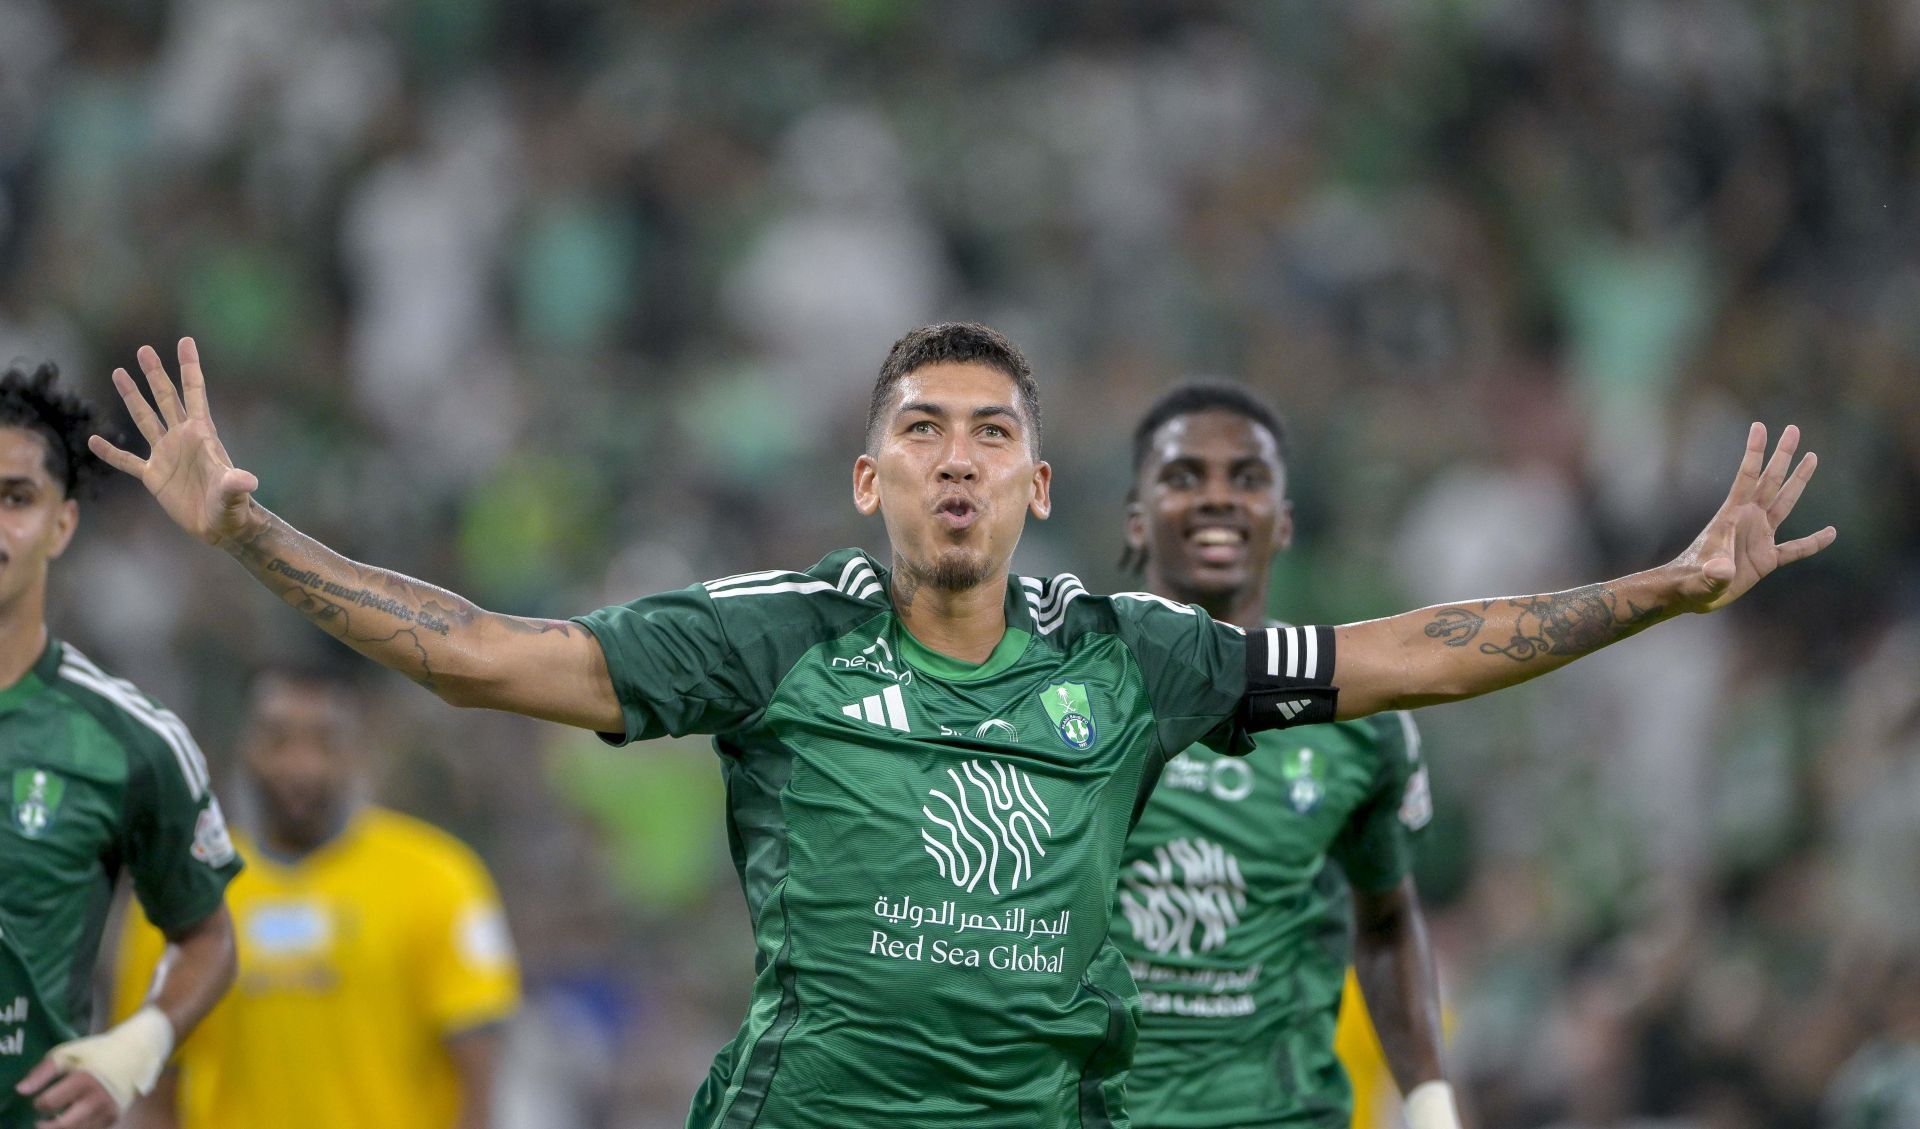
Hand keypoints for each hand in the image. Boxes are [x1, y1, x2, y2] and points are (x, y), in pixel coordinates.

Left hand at [16, 1056, 120, 1128]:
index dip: (39, 1103)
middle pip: (62, 1126)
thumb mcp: (68, 1054)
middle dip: (46, 1126)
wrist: (135, 1053)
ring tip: (59, 1118)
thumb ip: (42, 1072)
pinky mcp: (114, 1118)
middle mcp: (97, 1099)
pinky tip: (76, 1118)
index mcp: (84, 1080)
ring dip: (62, 1127)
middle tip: (41, 1122)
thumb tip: (21, 1091)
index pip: (49, 1103)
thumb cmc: (97, 1052)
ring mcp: (107, 1111)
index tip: (41, 1099)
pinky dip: (78, 1127)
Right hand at [89, 338, 261, 547]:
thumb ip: (235, 485)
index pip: (195, 393)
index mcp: (202, 435)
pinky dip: (110, 452)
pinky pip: (127, 461)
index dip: (190, 367)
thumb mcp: (233, 496)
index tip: (185, 341)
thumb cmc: (232, 510)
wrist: (222, 528)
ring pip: (145, 419)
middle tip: (144, 349)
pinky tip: (93, 440)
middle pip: (166, 398)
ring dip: (132, 396)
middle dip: (156, 373)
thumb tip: (245, 480)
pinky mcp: (154, 476)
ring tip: (119, 372)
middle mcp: (182, 439)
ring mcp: (166, 456)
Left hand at [1670, 422, 1835, 612]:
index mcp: (1732, 516)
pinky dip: (1813, 542)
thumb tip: (1721, 571)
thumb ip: (1714, 574)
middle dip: (1782, 456)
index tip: (1760, 426)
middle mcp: (1748, 521)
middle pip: (1770, 481)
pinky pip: (1795, 549)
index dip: (1755, 452)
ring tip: (1812, 457)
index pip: (1747, 477)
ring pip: (1784, 503)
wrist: (1689, 594)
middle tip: (1793, 429)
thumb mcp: (1704, 577)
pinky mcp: (1766, 559)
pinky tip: (1830, 533)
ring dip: (1798, 481)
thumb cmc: (1691, 582)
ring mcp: (1759, 538)